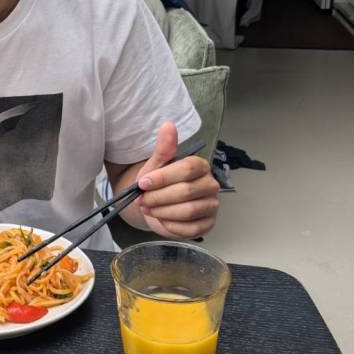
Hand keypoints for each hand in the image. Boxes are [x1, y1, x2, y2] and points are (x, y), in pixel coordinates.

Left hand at [135, 123, 219, 238]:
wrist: (157, 203)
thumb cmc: (158, 183)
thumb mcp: (156, 164)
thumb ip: (163, 147)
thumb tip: (168, 125)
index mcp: (200, 166)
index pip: (186, 169)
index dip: (162, 177)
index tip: (142, 183)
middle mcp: (210, 184)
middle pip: (186, 191)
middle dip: (158, 197)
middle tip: (141, 200)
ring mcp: (211, 205)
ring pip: (188, 211)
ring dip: (162, 211)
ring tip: (148, 209)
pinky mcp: (208, 224)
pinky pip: (190, 229)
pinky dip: (171, 225)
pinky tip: (160, 219)